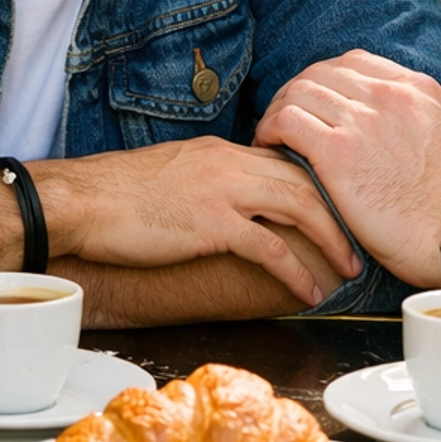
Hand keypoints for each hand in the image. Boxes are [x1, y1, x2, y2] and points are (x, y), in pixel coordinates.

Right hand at [33, 137, 360, 307]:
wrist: (80, 202)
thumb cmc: (116, 196)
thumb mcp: (173, 175)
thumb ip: (208, 182)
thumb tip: (231, 204)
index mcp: (221, 151)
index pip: (286, 160)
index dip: (320, 185)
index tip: (341, 209)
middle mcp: (228, 162)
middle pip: (304, 179)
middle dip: (339, 209)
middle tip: (360, 240)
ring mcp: (221, 190)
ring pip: (298, 205)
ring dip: (330, 238)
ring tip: (348, 267)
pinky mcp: (210, 223)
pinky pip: (268, 246)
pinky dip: (295, 269)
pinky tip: (308, 291)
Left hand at [255, 51, 440, 287]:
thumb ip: (436, 116)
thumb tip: (426, 117)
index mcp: (416, 88)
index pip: (354, 62)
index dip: (325, 79)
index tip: (316, 102)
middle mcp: (387, 94)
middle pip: (320, 73)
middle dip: (295, 92)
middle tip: (284, 118)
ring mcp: (361, 120)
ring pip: (298, 91)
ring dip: (278, 110)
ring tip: (272, 133)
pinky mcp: (337, 151)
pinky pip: (287, 121)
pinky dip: (270, 128)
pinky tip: (269, 145)